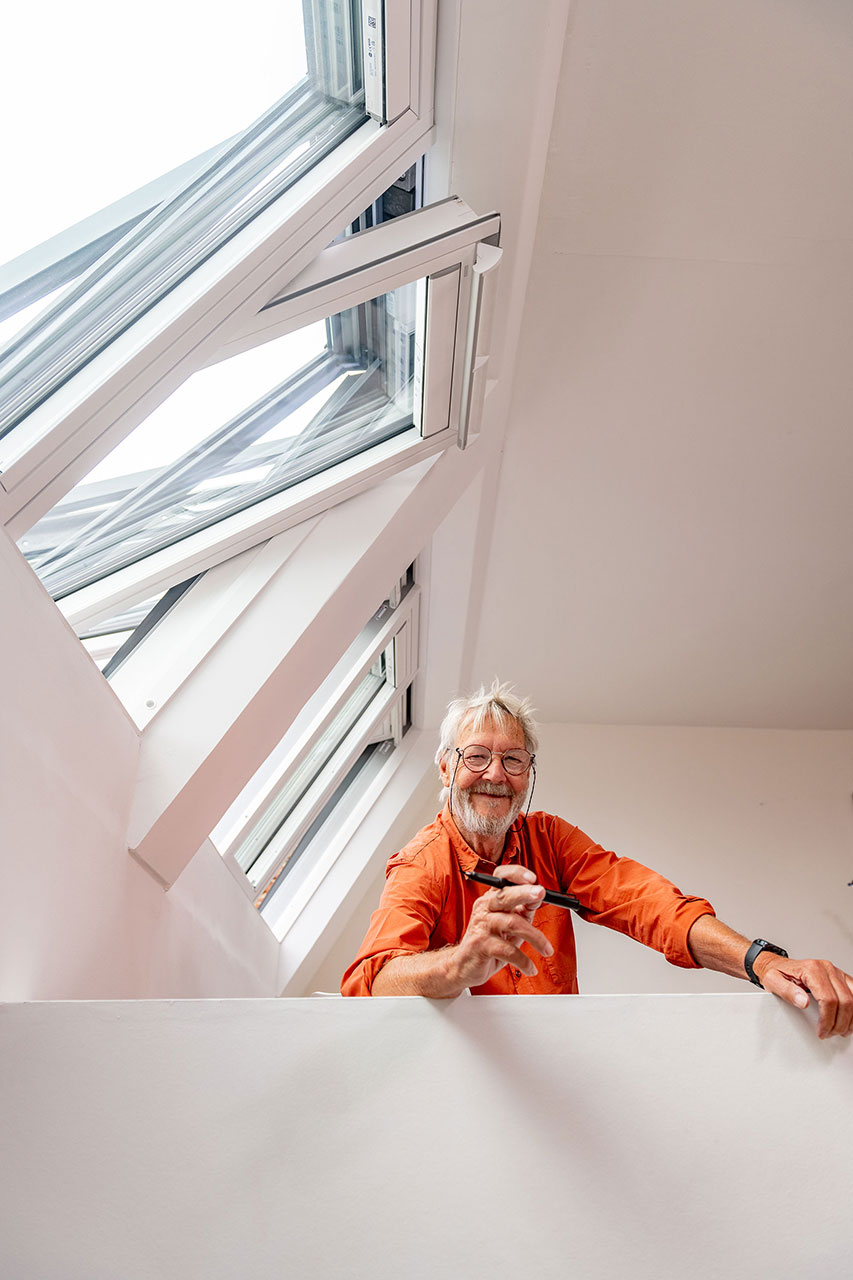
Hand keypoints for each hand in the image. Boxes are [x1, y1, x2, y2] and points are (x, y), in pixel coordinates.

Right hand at [448, 865, 550, 989]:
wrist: (464, 965)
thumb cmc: (489, 941)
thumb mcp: (508, 924)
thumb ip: (522, 910)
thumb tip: (540, 897)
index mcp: (491, 899)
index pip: (500, 877)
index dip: (516, 874)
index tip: (533, 878)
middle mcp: (484, 908)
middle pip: (504, 895)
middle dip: (524, 892)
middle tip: (541, 893)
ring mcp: (481, 925)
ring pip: (512, 924)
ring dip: (536, 937)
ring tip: (547, 949)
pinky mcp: (481, 945)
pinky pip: (508, 951)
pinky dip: (524, 961)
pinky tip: (531, 968)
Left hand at [753, 952, 852, 1038]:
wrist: (777, 965)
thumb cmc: (777, 973)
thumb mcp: (773, 982)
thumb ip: (788, 992)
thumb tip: (803, 1002)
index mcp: (812, 969)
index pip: (829, 999)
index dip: (828, 1020)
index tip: (822, 1031)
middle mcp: (827, 968)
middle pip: (845, 1001)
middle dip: (840, 1023)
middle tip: (830, 1034)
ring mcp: (836, 972)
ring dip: (850, 1018)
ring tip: (840, 1030)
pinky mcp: (841, 977)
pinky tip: (849, 1019)